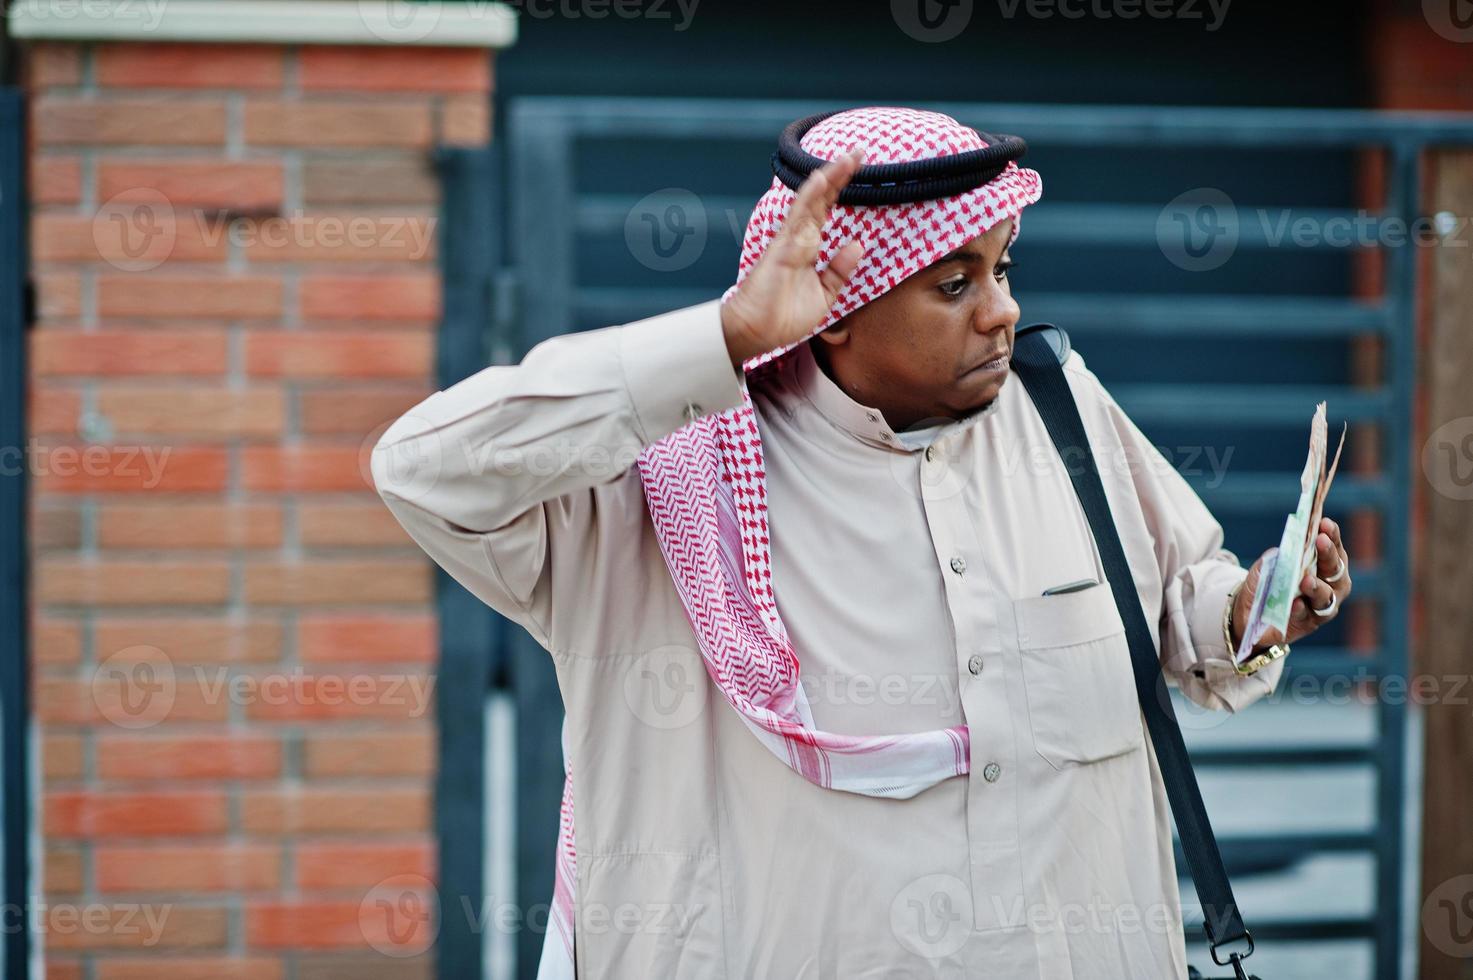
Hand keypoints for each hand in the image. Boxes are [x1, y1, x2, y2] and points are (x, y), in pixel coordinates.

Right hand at [720, 146, 868, 367]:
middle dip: (839, 175)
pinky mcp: (782, 250)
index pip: (826, 210)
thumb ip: (839, 270)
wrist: (757, 333)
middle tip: (858, 151)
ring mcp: (789, 242)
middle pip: (820, 200)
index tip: (859, 167)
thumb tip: (859, 244)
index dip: (840, 188)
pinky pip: (797, 220)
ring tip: (847, 158)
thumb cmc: (784, 315)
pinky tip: (820, 179)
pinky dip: (808, 198)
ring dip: (828, 179)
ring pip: (810, 203)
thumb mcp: (824, 295)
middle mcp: (798, 239)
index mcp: (807, 247)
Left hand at [1230, 516, 1351, 650]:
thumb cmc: (1267, 582)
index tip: (1325, 523)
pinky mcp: (1308, 624)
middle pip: (1335, 569)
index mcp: (1324, 566)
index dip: (1332, 535)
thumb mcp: (1267, 566)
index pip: (1333, 548)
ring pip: (1326, 596)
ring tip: (1306, 580)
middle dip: (1329, 554)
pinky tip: (1294, 603)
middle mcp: (1330, 585)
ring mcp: (1321, 606)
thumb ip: (1276, 557)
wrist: (1249, 612)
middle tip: (1320, 541)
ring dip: (1317, 586)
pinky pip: (1307, 616)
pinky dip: (1300, 609)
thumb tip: (1285, 549)